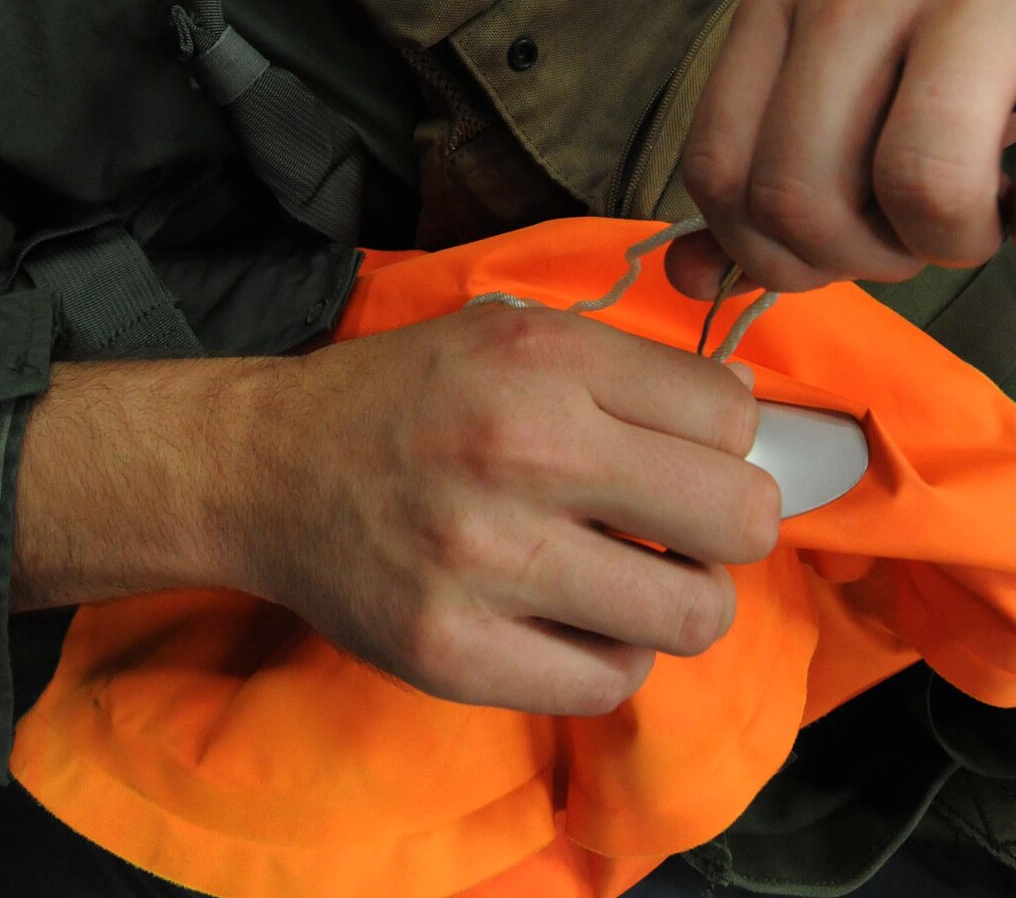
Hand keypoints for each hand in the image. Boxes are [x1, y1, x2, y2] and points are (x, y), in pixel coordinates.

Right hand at [234, 302, 779, 715]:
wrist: (267, 467)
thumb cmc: (408, 395)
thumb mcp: (513, 334)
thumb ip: (626, 364)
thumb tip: (748, 405)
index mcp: (545, 360)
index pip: (731, 414)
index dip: (730, 438)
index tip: (698, 452)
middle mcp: (524, 451)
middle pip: (738, 518)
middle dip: (733, 525)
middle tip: (691, 526)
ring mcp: (488, 561)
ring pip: (691, 615)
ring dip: (680, 600)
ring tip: (637, 577)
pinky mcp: (454, 652)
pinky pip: (608, 681)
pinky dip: (609, 656)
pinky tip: (574, 619)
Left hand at [670, 0, 1015, 300]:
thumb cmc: (974, 24)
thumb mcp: (853, 74)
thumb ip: (771, 171)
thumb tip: (691, 279)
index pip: (721, 171)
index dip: (775, 254)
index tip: (843, 244)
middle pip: (802, 195)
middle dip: (866, 259)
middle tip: (922, 230)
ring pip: (924, 190)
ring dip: (961, 244)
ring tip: (993, 205)